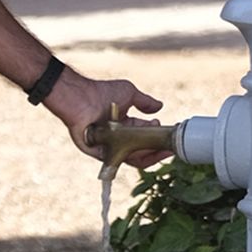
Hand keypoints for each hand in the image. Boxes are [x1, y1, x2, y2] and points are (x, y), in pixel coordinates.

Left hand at [47, 69, 166, 161]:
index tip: (170, 134)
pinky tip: (147, 151)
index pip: (144, 137)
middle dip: (157, 151)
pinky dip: (134, 157)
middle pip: (140, 151)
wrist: (81, 96)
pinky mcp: (99, 153)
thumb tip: (160, 107)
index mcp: (124, 126)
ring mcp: (109, 147)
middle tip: (169, 148)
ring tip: (162, 150)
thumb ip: (144, 102)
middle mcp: (117, 139)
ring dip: (150, 156)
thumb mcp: (129, 93)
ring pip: (132, 158)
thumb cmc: (101, 92)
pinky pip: (119, 160)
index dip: (157, 137)